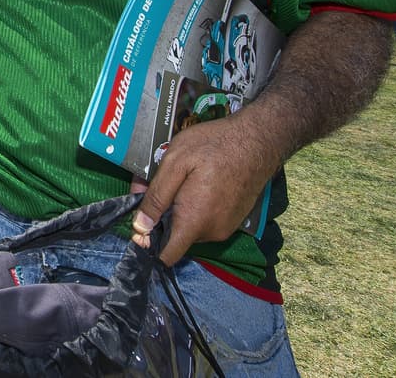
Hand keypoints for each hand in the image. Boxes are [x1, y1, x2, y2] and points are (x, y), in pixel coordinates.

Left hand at [130, 116, 279, 265]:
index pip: (167, 256)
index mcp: (194, 221)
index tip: (138, 228)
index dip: (148, 246)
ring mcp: (225, 227)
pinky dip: (195, 206)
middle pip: (175, 236)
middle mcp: (211, 232)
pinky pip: (205, 220)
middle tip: (155, 185)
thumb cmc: (213, 146)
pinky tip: (196, 182)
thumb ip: (156, 197)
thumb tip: (140, 227)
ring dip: (178, 209)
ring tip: (179, 179)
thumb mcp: (175, 163)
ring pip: (190, 226)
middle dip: (161, 215)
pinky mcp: (233, 219)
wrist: (258, 140)